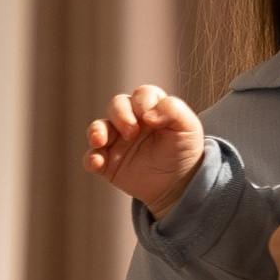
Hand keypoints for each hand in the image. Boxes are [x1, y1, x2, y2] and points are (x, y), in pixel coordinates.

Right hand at [84, 84, 206, 212]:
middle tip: (132, 133)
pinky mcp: (108, 162)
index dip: (143, 103)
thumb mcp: (189, 127)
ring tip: (100, 141)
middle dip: (121, 115)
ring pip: (98, 127)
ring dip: (97, 131)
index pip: (141, 95)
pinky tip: (98, 162)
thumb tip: (148, 115)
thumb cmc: (184, 150)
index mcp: (150, 108)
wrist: (178, 184)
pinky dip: (91, 158)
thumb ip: (174, 110)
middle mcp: (131, 120)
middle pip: (117, 105)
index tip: (151, 121)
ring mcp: (117, 141)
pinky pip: (91, 157)